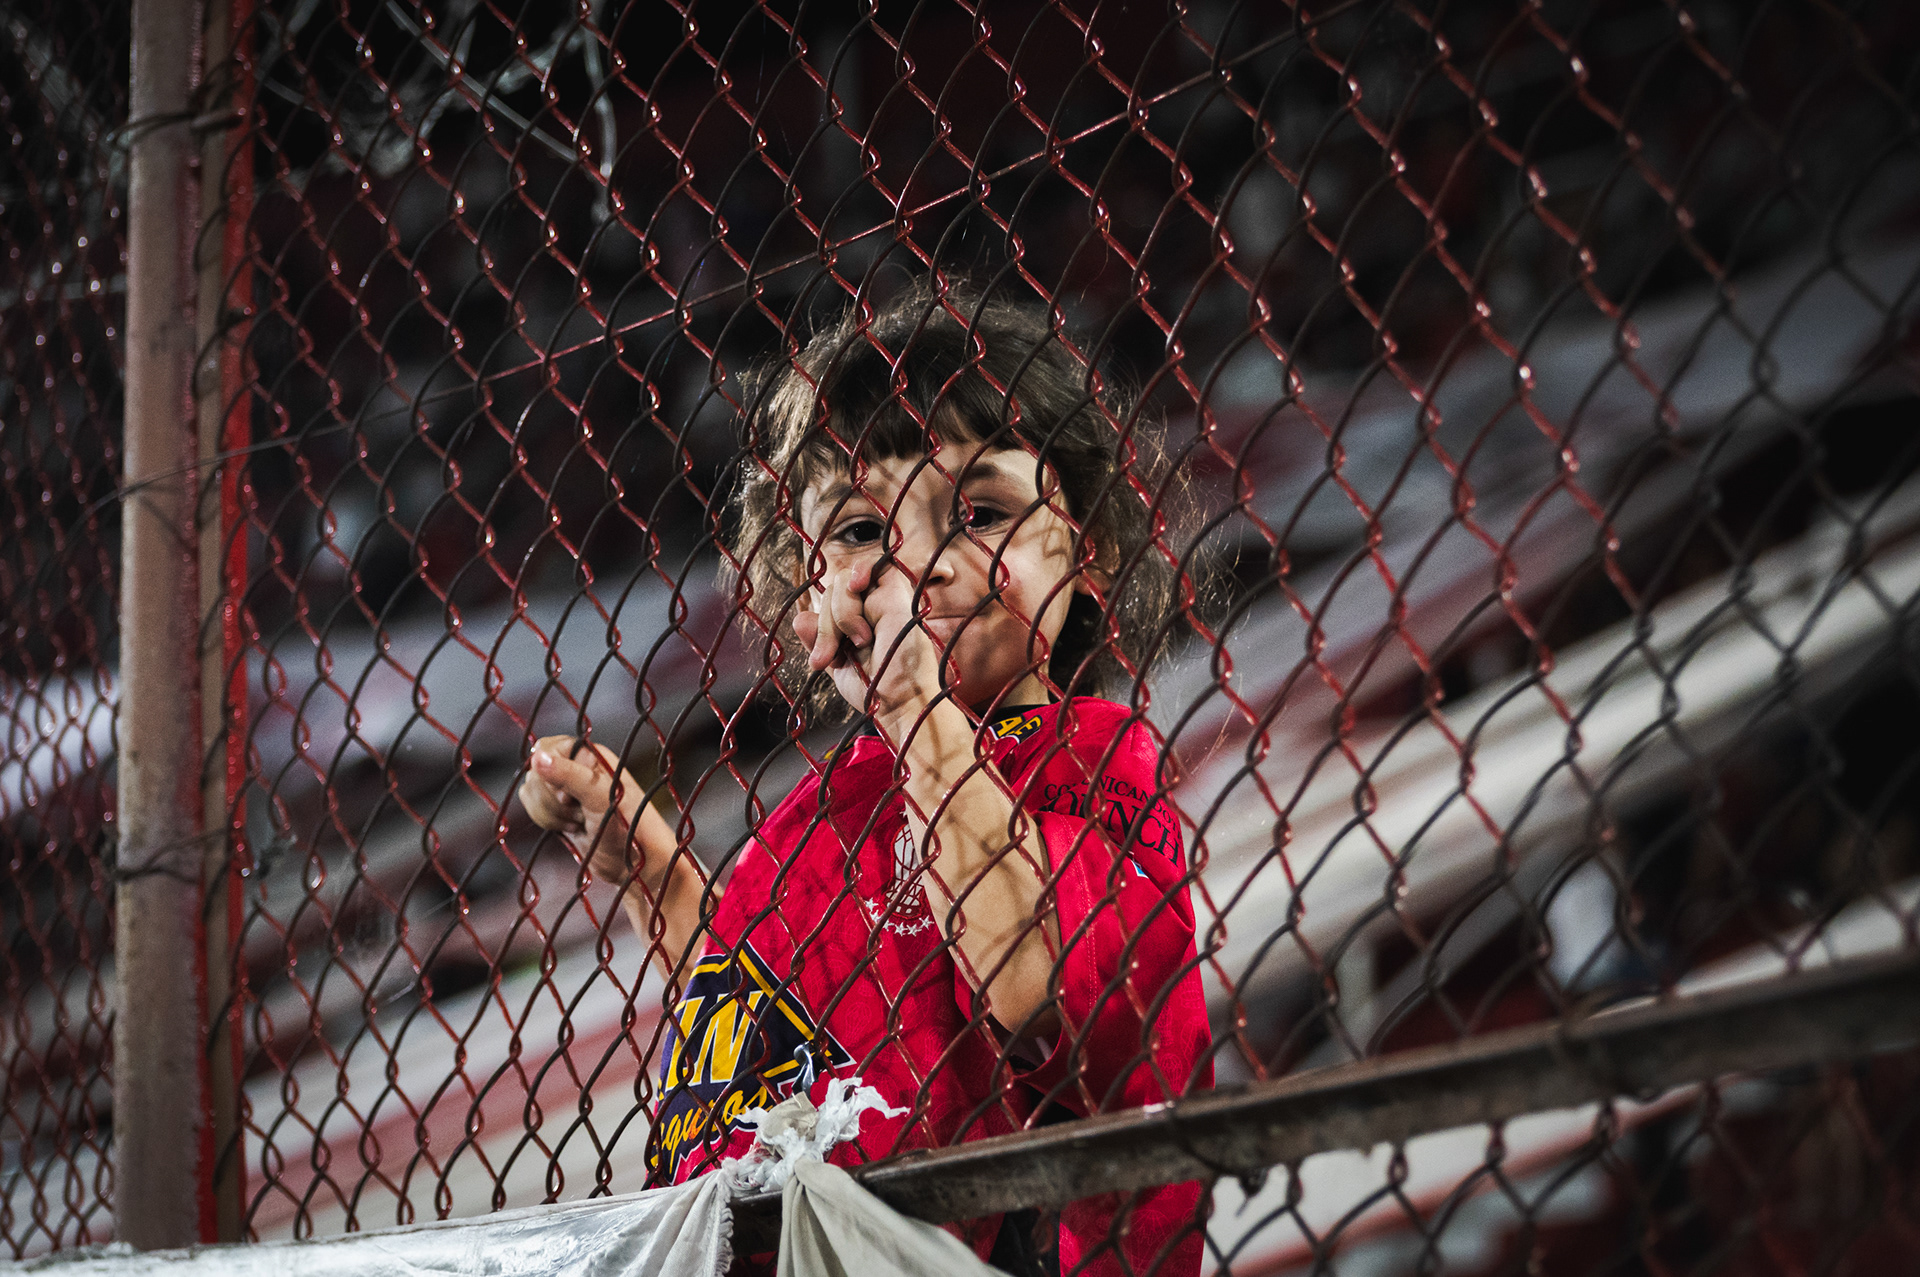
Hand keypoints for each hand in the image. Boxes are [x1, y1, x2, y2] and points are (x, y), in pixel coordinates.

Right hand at [517, 736, 676, 891]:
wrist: (634, 863)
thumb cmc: (628, 825)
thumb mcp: (600, 796)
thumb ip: (569, 775)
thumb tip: (537, 758)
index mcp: (588, 754)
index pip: (545, 749)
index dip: (551, 774)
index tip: (569, 795)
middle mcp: (575, 767)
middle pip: (534, 773)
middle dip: (553, 800)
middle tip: (582, 811)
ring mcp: (564, 790)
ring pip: (531, 792)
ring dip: (552, 813)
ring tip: (582, 820)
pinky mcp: (558, 810)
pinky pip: (534, 808)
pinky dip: (549, 821)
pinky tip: (574, 828)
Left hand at [792, 562, 943, 726]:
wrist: (899, 702)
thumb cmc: (874, 690)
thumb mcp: (838, 665)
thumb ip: (820, 641)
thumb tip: (801, 618)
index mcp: (861, 623)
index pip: (830, 604)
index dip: (821, 627)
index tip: (820, 662)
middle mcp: (873, 609)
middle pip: (832, 592)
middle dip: (825, 627)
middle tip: (832, 658)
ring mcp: (885, 600)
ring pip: (842, 581)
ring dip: (839, 615)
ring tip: (860, 643)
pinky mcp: (896, 595)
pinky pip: (865, 571)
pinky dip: (857, 572)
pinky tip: (856, 586)